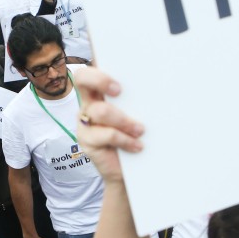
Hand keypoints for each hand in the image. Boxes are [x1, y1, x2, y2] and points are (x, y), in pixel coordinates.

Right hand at [74, 66, 143, 184]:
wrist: (127, 171)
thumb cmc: (134, 137)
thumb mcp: (135, 114)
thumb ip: (135, 100)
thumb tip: (156, 84)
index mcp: (99, 92)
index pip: (91, 70)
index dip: (98, 66)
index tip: (118, 74)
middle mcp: (88, 103)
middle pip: (82, 79)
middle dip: (101, 80)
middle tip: (119, 91)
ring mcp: (84, 121)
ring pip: (101, 110)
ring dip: (125, 121)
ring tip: (141, 130)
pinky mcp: (86, 140)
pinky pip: (106, 134)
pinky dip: (125, 139)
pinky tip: (137, 146)